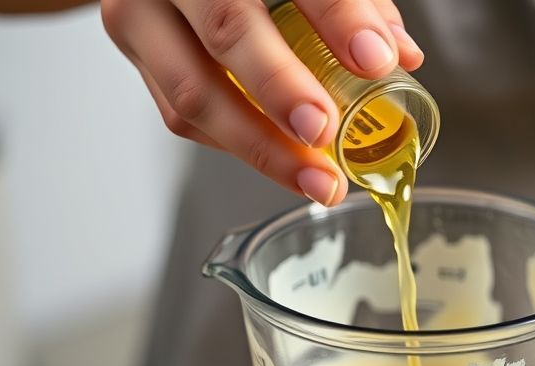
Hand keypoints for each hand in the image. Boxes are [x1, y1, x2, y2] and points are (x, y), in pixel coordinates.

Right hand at [101, 0, 423, 205]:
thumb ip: (352, 3)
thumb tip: (399, 56)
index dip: (338, 17)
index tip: (375, 60)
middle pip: (227, 30)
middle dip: (282, 90)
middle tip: (325, 131)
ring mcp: (141, 12)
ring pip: (193, 91)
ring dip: (260, 145)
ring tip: (316, 178)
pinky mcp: (136, 51)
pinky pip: (181, 111)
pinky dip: (236, 142)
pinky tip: (283, 161)